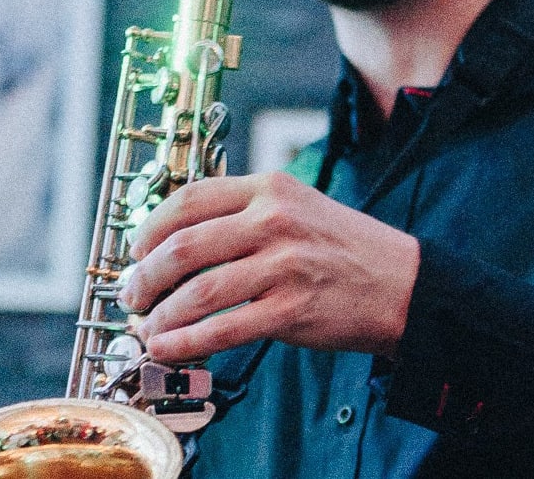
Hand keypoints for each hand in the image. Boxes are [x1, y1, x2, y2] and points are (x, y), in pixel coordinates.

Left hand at [119, 172, 419, 362]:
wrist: (401, 283)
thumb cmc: (343, 247)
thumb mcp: (297, 205)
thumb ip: (244, 212)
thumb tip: (176, 239)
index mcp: (270, 188)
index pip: (190, 199)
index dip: (150, 227)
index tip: (136, 250)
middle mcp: (274, 220)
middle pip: (184, 246)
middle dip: (145, 276)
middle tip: (133, 294)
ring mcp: (283, 265)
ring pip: (198, 290)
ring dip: (160, 314)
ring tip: (147, 326)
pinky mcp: (291, 309)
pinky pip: (223, 327)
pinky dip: (186, 340)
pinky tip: (168, 346)